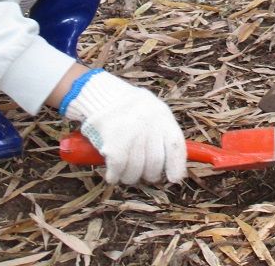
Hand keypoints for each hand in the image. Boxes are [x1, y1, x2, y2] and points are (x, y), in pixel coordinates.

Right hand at [63, 71, 185, 184]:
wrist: (98, 95)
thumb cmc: (127, 106)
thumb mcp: (151, 110)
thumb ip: (162, 132)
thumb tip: (175, 165)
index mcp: (162, 115)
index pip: (176, 146)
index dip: (176, 166)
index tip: (174, 178)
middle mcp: (149, 125)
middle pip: (155, 162)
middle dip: (150, 174)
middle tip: (144, 175)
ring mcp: (132, 135)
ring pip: (136, 170)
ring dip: (130, 177)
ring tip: (126, 175)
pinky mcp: (114, 144)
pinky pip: (118, 169)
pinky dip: (115, 176)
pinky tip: (112, 175)